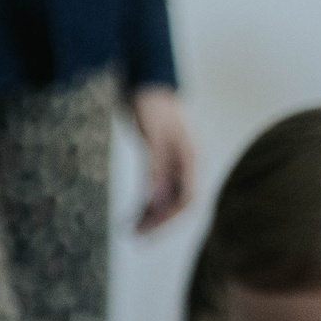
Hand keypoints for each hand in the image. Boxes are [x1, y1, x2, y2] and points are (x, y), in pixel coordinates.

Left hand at [128, 84, 195, 232]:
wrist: (145, 83)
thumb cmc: (151, 106)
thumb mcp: (152, 136)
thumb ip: (155, 167)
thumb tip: (153, 200)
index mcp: (190, 159)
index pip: (187, 198)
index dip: (169, 217)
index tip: (148, 230)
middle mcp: (185, 164)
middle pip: (177, 201)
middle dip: (159, 221)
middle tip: (137, 238)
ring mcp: (172, 163)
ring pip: (165, 197)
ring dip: (150, 214)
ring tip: (130, 230)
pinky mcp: (158, 161)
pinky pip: (154, 187)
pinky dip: (144, 201)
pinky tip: (131, 212)